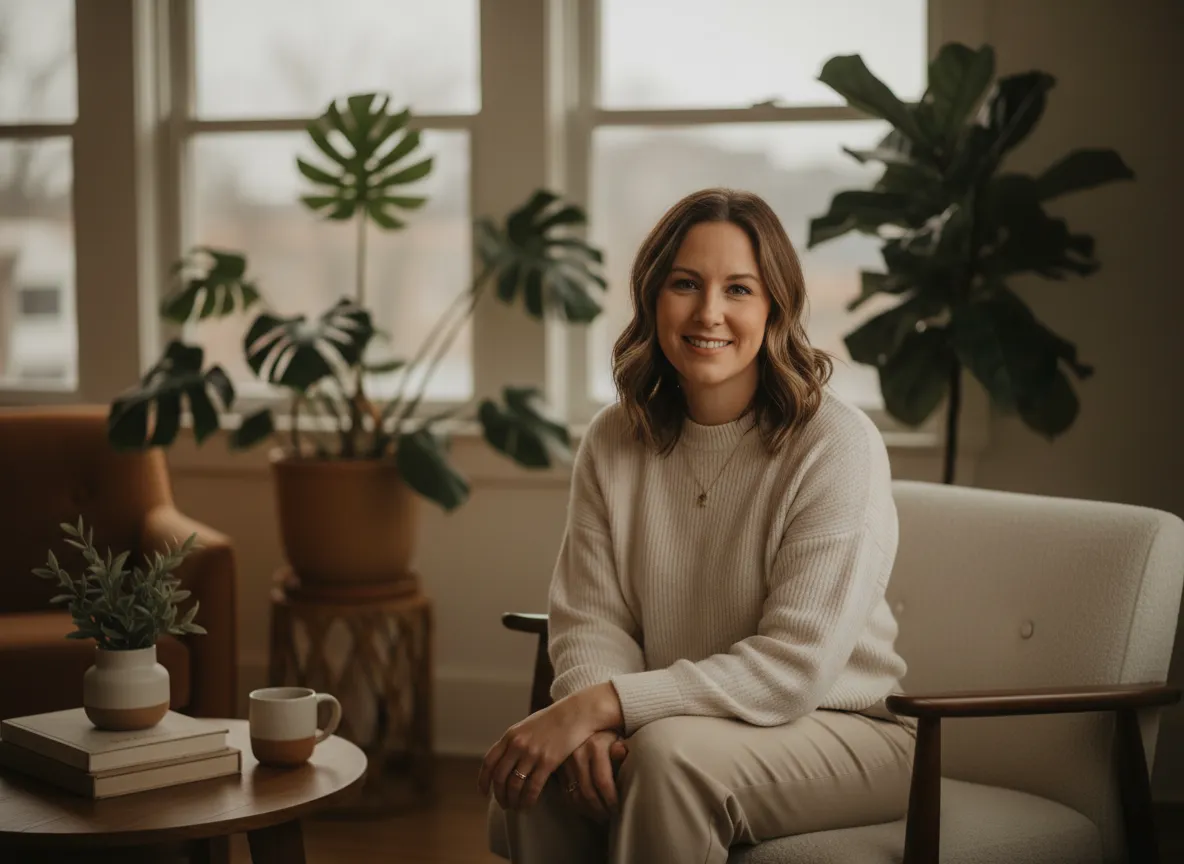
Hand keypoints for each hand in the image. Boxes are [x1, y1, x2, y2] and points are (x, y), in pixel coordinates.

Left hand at [479, 682, 623, 810]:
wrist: (576, 713)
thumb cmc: (554, 719)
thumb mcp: (528, 725)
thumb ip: (516, 741)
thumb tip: (506, 759)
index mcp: (510, 735)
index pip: (489, 762)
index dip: (484, 780)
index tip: (483, 792)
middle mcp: (517, 745)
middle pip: (500, 777)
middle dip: (499, 795)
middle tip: (504, 805)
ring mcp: (532, 754)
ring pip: (515, 785)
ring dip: (513, 800)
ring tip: (516, 808)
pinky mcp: (548, 762)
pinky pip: (532, 788)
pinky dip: (528, 800)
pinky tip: (528, 806)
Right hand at [560, 731, 628, 821]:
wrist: (581, 719)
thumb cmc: (604, 730)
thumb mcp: (615, 734)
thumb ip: (620, 747)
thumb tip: (622, 752)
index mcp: (594, 747)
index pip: (603, 782)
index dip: (611, 800)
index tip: (618, 810)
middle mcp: (577, 755)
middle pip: (588, 792)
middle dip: (600, 810)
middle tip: (609, 818)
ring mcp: (564, 763)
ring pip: (575, 795)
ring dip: (588, 811)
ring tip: (599, 817)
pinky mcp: (557, 769)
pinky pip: (565, 793)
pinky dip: (576, 806)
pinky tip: (586, 810)